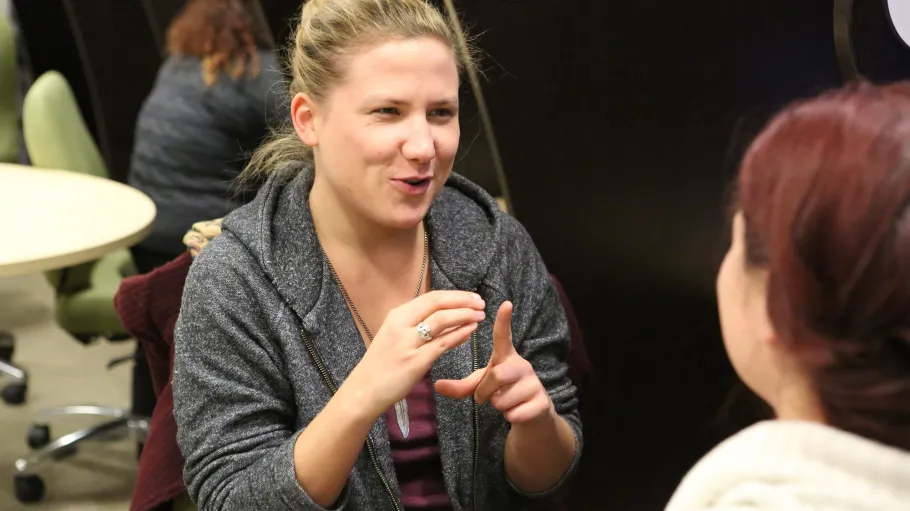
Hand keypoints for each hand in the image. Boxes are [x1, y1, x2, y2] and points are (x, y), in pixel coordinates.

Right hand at [345, 290, 485, 419]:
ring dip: (464, 315)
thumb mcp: (395, 337)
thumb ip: (415, 326)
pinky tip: (470, 331)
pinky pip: (442, 344)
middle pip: (437, 303)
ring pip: (441, 320)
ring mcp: (407, 343)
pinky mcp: (415, 361)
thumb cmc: (381, 365)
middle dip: (463, 301)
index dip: (455, 295)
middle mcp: (401, 324)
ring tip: (480, 316)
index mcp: (397, 315)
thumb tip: (445, 317)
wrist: (363, 391)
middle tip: (481, 303)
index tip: (472, 297)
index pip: (431, 298)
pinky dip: (459, 334)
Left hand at [435, 302, 553, 424]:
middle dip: (485, 392)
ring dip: (498, 406)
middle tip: (488, 397)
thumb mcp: (482, 387)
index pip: (503, 336)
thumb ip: (461, 386)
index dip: (503, 321)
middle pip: (497, 375)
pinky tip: (517, 411)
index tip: (505, 303)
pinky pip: (514, 413)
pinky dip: (509, 417)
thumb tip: (436, 385)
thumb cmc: (503, 392)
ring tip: (506, 402)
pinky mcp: (541, 402)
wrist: (532, 415)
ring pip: (503, 399)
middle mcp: (522, 365)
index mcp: (506, 357)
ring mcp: (534, 383)